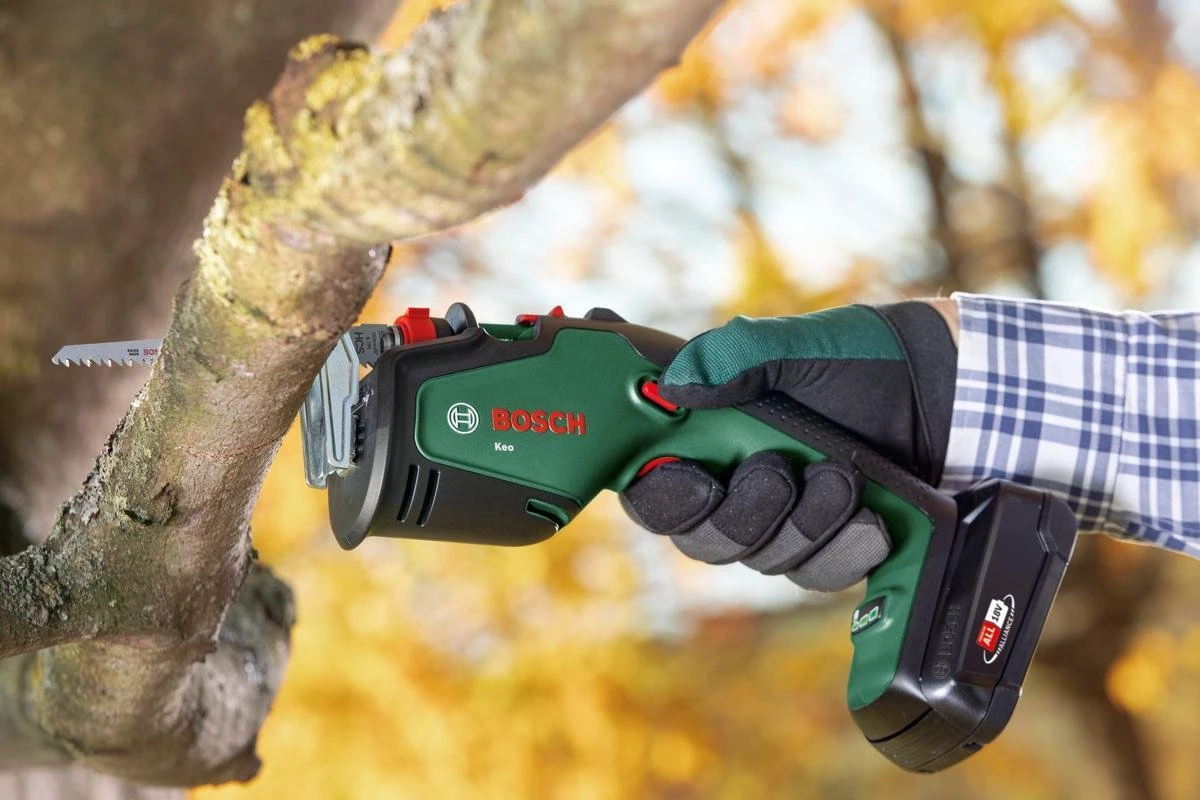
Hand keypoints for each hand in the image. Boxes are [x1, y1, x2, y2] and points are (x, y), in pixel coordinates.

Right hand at [620, 301, 957, 590]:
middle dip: (742, 514)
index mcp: (708, 438)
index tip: (697, 482)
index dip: (661, 497)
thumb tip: (674, 384)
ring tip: (842, 476)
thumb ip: (732, 357)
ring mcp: (782, 522)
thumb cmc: (857, 360)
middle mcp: (734, 486)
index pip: (651, 489)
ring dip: (805, 523)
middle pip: (703, 541)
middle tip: (777, 472)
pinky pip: (818, 574)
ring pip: (764, 560)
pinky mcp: (830, 545)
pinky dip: (844, 548)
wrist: (942, 389)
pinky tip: (868, 517)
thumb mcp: (793, 346)